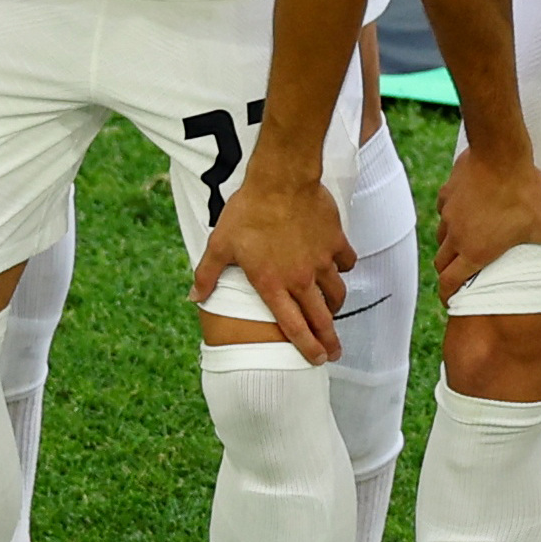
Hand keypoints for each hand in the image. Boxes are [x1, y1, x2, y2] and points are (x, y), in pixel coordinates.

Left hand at [199, 164, 352, 360]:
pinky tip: (338, 266)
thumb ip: (206, 274)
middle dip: (330, 340)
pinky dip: (343, 268)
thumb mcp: (219, 244)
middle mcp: (301, 278)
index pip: (293, 326)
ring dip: (335, 306)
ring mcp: (322, 260)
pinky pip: (346, 262)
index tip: (316, 360)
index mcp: (273, 284)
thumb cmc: (248, 211)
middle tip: (334, 353)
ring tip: (333, 311)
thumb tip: (194, 297)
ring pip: (337, 293)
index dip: (306, 347)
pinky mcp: (336, 241)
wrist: (281, 180)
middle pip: (322, 318)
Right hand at [434, 140, 540, 298]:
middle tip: (456, 275)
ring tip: (461, 244)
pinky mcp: (449, 190)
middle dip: (447, 271)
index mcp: (475, 250)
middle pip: (441, 261)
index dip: (447, 294)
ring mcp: (449, 212)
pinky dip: (450, 215)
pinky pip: (443, 208)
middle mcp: (456, 234)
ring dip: (448, 244)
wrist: (500, 154)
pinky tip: (463, 209)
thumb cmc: (522, 192)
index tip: (449, 300)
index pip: (450, 281)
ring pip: (441, 235)